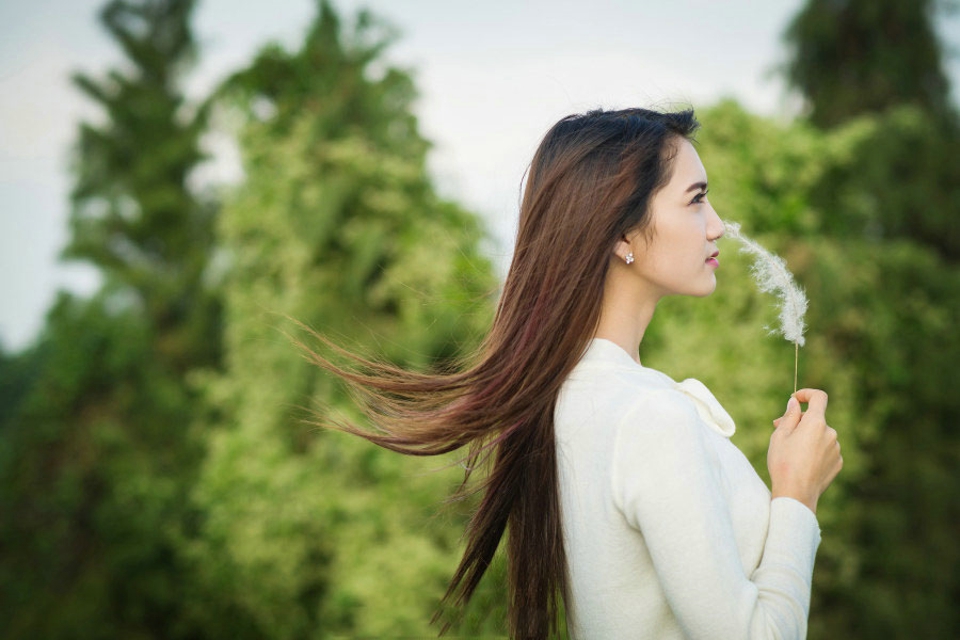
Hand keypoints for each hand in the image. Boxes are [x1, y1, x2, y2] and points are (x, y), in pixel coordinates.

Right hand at [767, 388, 842, 513]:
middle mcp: (830, 433)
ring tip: (790, 450)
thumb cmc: (783, 462)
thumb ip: (790, 416)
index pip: (819, 398)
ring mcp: (836, 449)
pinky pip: (826, 449)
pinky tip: (802, 462)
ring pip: (820, 435)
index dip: (807, 394)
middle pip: (816, 419)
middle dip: (799, 421)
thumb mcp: (780, 435)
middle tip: (779, 428)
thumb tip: (795, 402)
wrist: (796, 494)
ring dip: (807, 437)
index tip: (795, 399)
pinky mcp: (838, 463)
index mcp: (816, 423)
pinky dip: (815, 450)